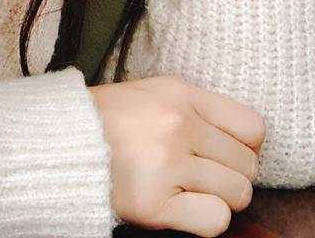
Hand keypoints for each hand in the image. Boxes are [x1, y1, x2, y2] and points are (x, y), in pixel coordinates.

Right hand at [89, 74, 265, 234]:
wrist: (62, 143)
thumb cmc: (111, 119)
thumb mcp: (155, 93)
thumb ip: (198, 108)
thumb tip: (247, 139)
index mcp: (180, 94)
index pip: (252, 126)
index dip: (248, 146)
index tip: (229, 153)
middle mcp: (178, 125)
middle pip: (247, 165)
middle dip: (233, 175)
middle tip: (205, 175)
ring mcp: (167, 165)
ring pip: (237, 194)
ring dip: (220, 198)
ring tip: (191, 190)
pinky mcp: (155, 205)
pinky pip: (214, 220)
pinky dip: (206, 219)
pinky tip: (182, 207)